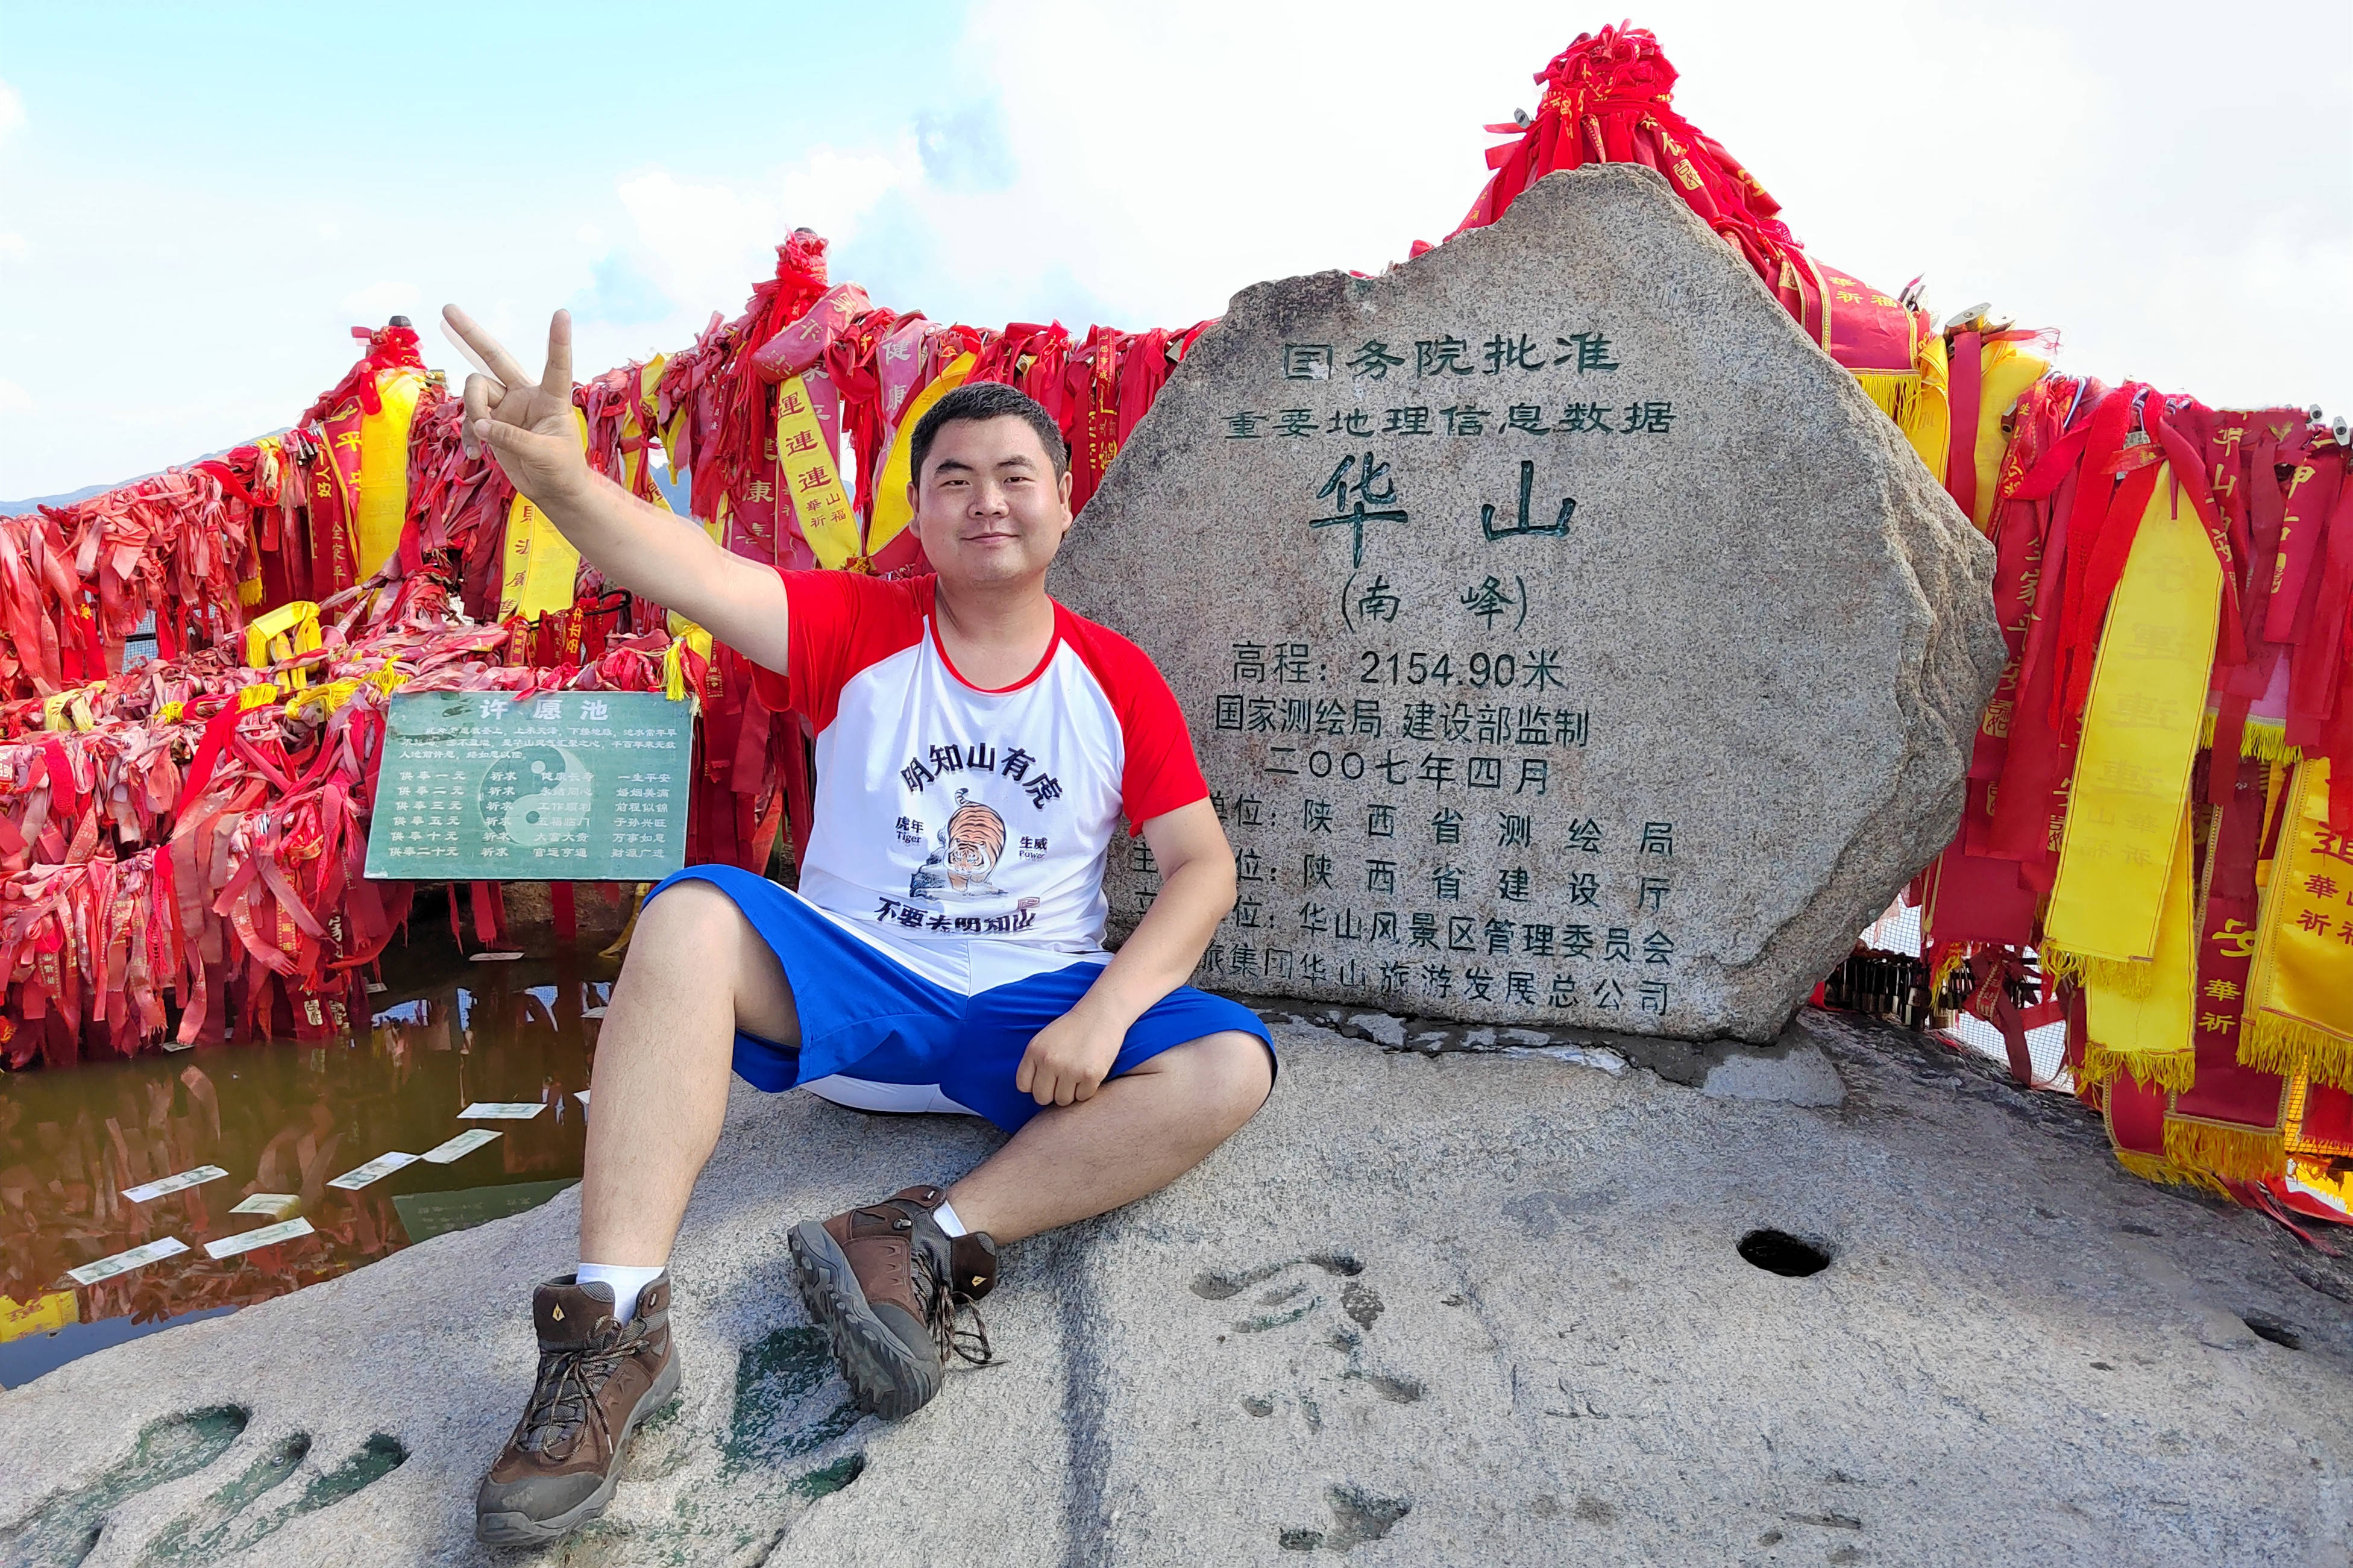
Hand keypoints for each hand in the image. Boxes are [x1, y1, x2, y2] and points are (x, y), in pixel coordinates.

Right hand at [442, 305, 588, 508]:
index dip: (558, 341)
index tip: (561, 313)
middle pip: (496, 358)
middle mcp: (525, 396)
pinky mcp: (492, 423)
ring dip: (473, 410)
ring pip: (476, 390)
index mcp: (551, 399)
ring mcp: (506, 407)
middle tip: (447, 308)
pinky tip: (476, 453)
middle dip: (471, 335)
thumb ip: (513, 439)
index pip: (556, 366)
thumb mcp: (544, 456)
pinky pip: (470, 418)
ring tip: (482, 439)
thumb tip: (481, 425)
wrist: (553, 492)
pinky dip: (469, 434)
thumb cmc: (562, 471)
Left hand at [1015, 1007, 1126, 1107]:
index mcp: (1034, 1051)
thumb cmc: (1073, 1028)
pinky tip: (1090, 1072)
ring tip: (1078, 1073)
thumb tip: (1034, 1090)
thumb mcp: (1045, 1039)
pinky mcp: (1090, 1075)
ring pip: (1063, 1100)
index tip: (1047, 1078)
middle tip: (1064, 1079)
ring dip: (1071, 1092)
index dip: (1036, 1085)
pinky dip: (1087, 1089)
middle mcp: (1049, 1061)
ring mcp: (1070, 1069)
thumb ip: (1035, 1062)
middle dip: (1052, 1092)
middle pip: (1042, 1097)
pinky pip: (1083, 1097)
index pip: (1024, 1086)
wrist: (1101, 1013)